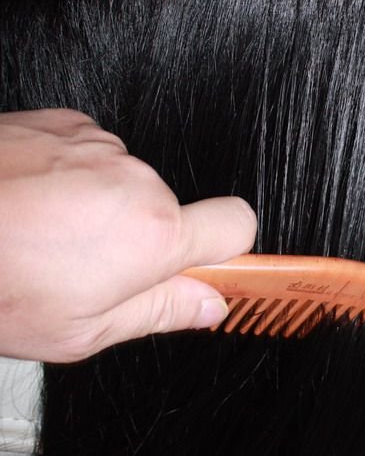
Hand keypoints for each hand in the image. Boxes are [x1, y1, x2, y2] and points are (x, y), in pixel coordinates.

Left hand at [0, 109, 256, 361]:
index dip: (230, 252)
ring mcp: (98, 145)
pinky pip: (91, 156)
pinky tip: (34, 206)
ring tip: (46, 238)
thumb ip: (159, 313)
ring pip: (128, 185)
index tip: (218, 270)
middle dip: (144, 241)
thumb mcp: (79, 332)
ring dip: (103, 209)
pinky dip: (72, 179)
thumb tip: (206, 307)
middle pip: (173, 211)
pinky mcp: (63, 123)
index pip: (239, 227)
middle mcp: (135, 180)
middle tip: (89, 273)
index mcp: (151, 236)